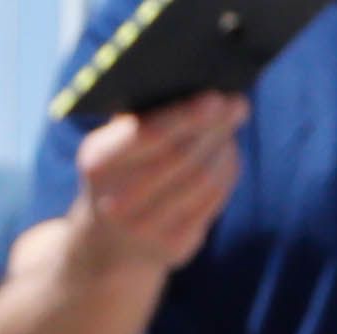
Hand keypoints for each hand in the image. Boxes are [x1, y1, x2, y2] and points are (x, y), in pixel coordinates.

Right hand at [68, 90, 245, 266]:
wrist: (108, 244)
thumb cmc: (118, 173)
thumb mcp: (113, 144)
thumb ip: (142, 116)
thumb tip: (195, 84)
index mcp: (98, 165)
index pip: (148, 135)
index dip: (186, 116)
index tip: (215, 97)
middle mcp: (118, 202)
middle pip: (182, 158)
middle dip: (213, 127)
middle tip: (237, 103)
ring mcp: (147, 230)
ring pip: (203, 179)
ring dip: (223, 148)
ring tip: (230, 128)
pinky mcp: (174, 248)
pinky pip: (212, 201)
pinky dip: (225, 173)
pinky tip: (226, 156)